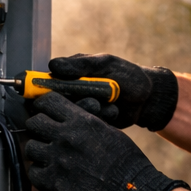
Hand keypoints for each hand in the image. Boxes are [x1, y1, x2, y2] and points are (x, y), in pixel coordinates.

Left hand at [23, 92, 188, 190]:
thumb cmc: (126, 163)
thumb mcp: (109, 131)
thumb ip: (85, 123)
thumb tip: (69, 120)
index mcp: (82, 121)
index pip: (48, 102)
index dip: (43, 106)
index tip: (43, 112)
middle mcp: (66, 137)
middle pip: (34, 123)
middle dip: (38, 128)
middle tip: (44, 136)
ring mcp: (58, 160)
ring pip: (30, 148)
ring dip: (38, 152)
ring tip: (48, 158)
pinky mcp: (54, 183)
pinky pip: (33, 173)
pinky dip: (39, 173)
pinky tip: (49, 174)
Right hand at [47, 52, 177, 128]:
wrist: (147, 97)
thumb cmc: (127, 75)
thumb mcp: (105, 65)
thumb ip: (80, 66)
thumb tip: (52, 65)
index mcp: (68, 76)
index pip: (45, 84)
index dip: (43, 90)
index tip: (52, 94)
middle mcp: (70, 94)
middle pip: (55, 103)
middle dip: (75, 102)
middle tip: (94, 100)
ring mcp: (80, 110)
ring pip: (70, 115)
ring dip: (89, 110)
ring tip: (107, 103)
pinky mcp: (90, 124)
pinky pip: (85, 125)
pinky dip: (101, 118)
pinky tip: (114, 111)